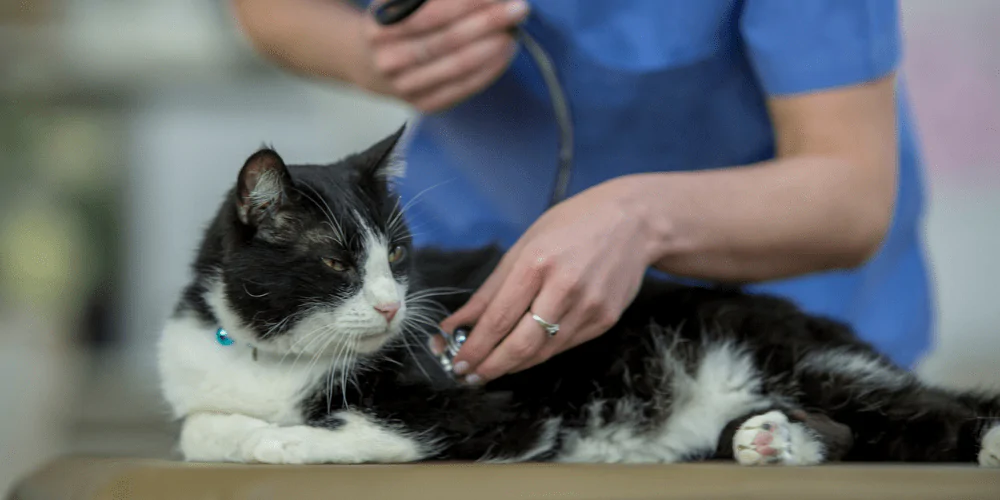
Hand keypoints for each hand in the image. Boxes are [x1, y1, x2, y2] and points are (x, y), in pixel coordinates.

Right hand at [357, 0, 529, 111]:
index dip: (468, 2)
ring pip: (457, 66)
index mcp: (380, 26)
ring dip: (492, 47)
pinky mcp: (423, 104)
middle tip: (518, 9)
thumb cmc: (400, 23)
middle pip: (448, 39)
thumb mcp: (404, 1)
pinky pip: (462, 88)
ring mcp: (404, 86)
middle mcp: (388, 59)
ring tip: (514, 31)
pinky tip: (505, 54)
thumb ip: (433, 0)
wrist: (371, 63)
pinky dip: (488, 70)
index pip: (431, 12)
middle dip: (488, 22)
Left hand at [439, 177, 654, 383]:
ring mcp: (589, 308)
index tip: (456, 362)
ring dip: (512, 365)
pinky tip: (523, 353)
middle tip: (468, 376)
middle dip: (490, 367)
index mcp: (537, 263)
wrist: (635, 222)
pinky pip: (564, 346)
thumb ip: (490, 290)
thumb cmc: (573, 225)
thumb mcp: (524, 245)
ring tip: (490, 368)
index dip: (475, 347)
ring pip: (543, 352)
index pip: (499, 318)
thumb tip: (457, 323)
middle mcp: (565, 288)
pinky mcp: (605, 321)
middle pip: (521, 345)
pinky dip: (539, 353)